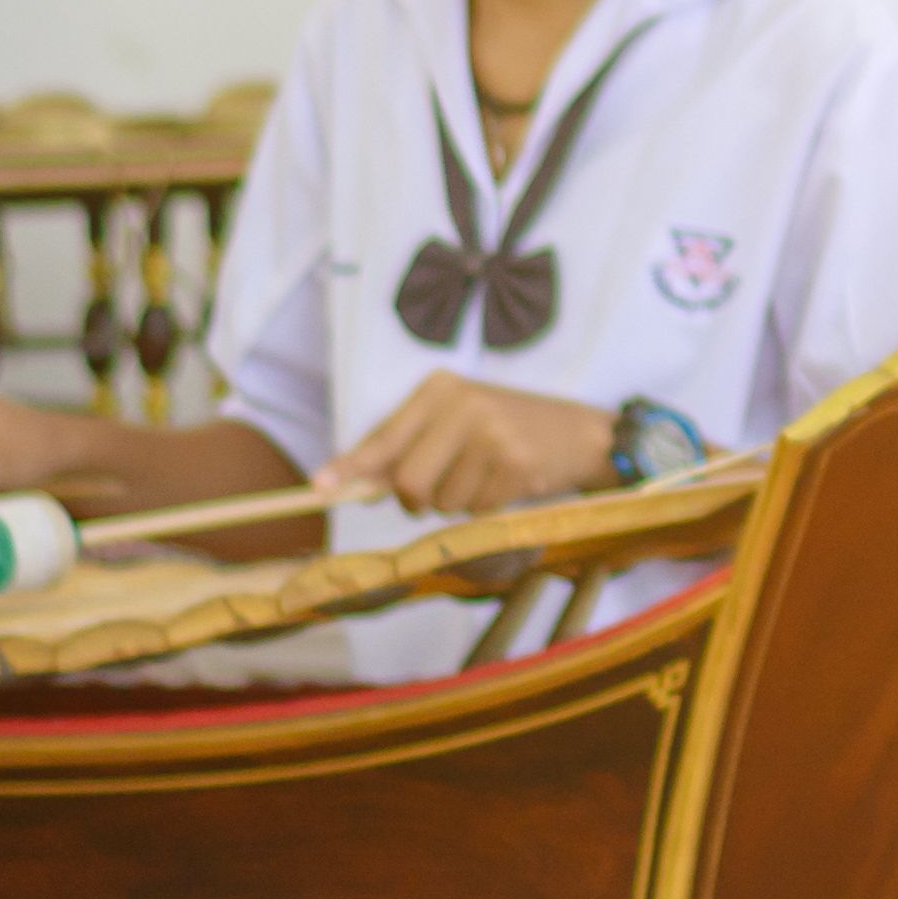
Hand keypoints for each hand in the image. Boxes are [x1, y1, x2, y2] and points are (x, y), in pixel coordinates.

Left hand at [324, 373, 618, 522]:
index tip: (320, 487)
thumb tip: (350, 484)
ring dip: (454, 501)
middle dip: (415, 499)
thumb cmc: (504, 427)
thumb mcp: (454, 419)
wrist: (577, 433)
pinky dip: (483, 506)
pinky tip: (505, 482)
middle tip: (434, 491)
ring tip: (483, 475)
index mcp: (440, 388)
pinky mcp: (516, 465)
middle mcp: (464, 404)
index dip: (351, 467)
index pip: (385, 438)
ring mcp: (492, 435)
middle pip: (408, 481)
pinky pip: (474, 510)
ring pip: (440, 501)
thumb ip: (405, 445)